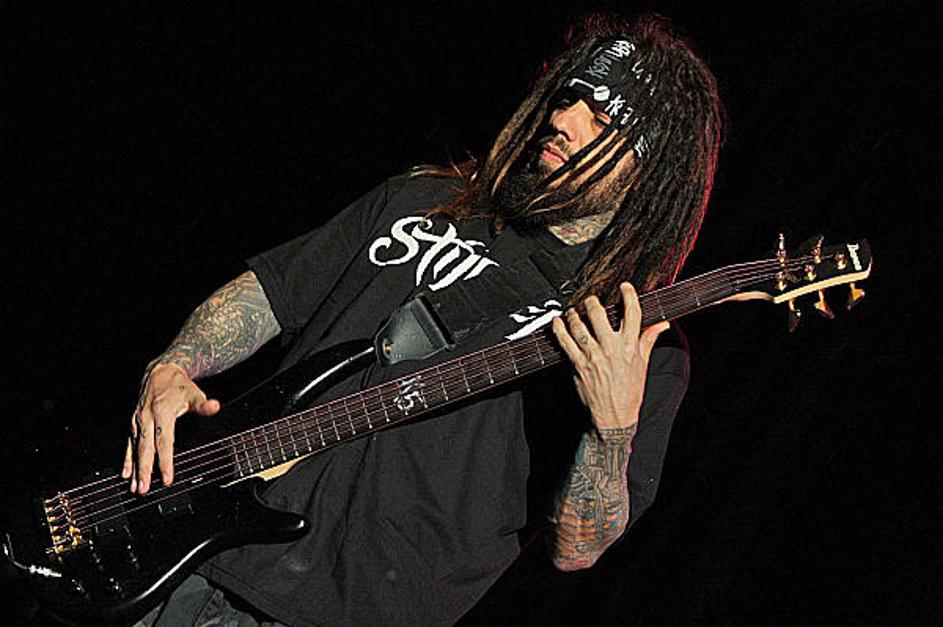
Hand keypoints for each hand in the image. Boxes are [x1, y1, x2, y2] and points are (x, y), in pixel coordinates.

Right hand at [121, 363, 219, 493]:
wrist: (159, 372)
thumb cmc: (179, 385)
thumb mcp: (194, 393)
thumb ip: (203, 405)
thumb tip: (215, 406)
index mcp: (161, 412)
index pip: (164, 442)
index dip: (165, 461)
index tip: (166, 478)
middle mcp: (146, 418)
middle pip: (146, 448)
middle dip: (144, 470)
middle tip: (144, 489)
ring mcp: (138, 421)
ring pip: (135, 448)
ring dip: (134, 468)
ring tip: (134, 487)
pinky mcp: (134, 423)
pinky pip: (130, 444)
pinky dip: (127, 459)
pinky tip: (126, 474)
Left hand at [551, 282, 668, 433]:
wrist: (615, 417)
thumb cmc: (630, 392)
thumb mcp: (643, 365)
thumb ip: (648, 340)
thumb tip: (662, 324)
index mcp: (631, 347)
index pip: (632, 314)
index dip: (629, 296)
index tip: (625, 287)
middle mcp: (611, 349)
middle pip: (599, 315)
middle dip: (593, 302)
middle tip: (591, 299)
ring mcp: (593, 357)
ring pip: (580, 326)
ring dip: (574, 314)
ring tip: (573, 311)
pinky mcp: (579, 365)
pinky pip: (565, 342)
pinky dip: (559, 329)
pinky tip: (558, 322)